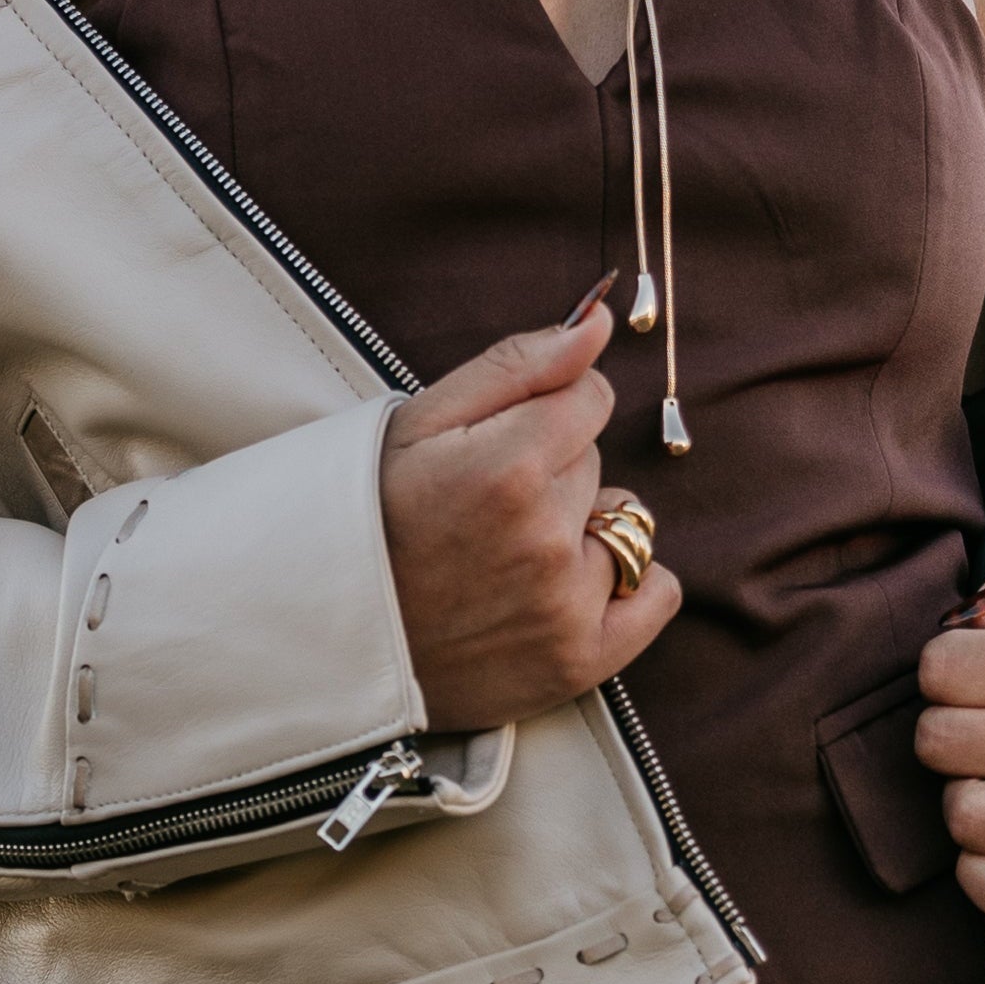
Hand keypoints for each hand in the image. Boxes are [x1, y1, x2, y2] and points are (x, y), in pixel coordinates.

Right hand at [379, 295, 683, 728]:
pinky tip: (571, 587)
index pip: (591, 398)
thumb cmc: (369, 517)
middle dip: (554, 475)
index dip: (545, 413)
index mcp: (509, 469)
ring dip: (582, 531)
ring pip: (622, 524)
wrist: (327, 635)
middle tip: (481, 512)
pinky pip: (656, 594)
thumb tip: (598, 323)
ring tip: (509, 559)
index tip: (497, 444)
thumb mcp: (420, 422)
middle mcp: (545, 540)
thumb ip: (518, 366)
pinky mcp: (580, 660)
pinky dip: (629, 586)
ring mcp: (565, 607)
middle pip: (598, 464)